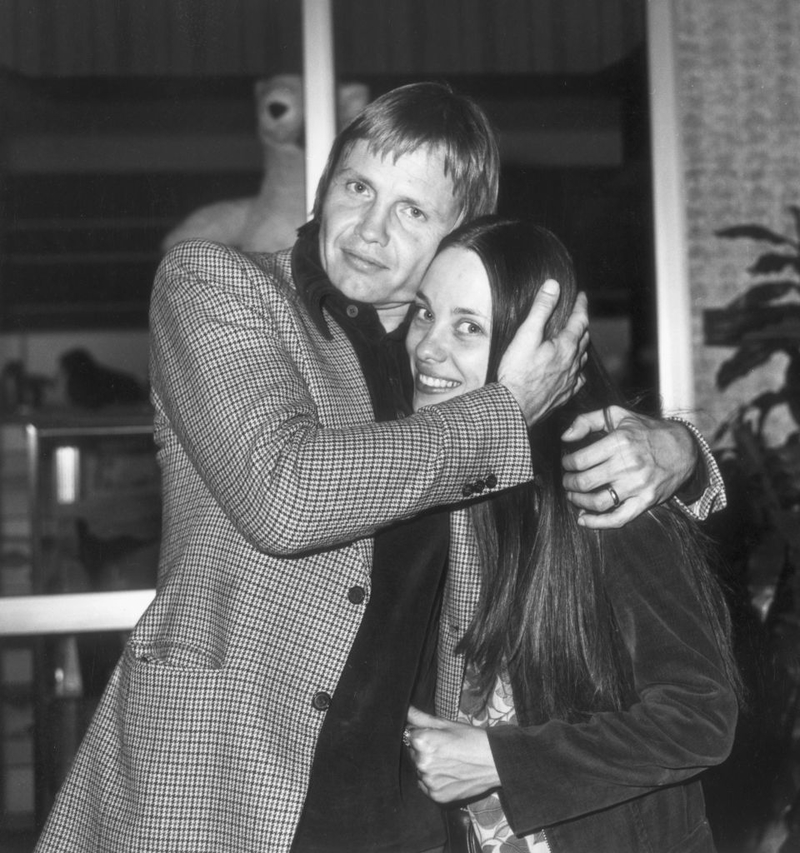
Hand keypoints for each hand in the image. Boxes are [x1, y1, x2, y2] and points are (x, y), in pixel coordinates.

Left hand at [405, 706, 499, 802]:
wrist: (494, 761)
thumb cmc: (470, 738)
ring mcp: (429, 781)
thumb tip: (404, 708)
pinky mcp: (436, 796)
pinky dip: (434, 781)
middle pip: (413, 754)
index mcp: (422, 741)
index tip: (436, 737)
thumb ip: (420, 717)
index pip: (409, 736)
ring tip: (449, 762)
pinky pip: (426, 786)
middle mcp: (422, 763)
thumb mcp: (446, 723)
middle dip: (423, 751)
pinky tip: (449, 774)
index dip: (422, 734)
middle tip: (445, 749)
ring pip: (420, 771)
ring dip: (429, 767)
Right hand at [498, 280, 588, 427]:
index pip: (580, 320)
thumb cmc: (517, 373)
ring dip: (581, 346)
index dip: (581, 306)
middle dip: (582, 324)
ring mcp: (570, 381)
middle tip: (578, 315)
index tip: (582, 296)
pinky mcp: (564, 395)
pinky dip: (578, 370)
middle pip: (584, 339)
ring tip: (576, 339)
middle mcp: (573, 363)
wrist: (514, 408)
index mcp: (565, 346)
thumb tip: (553, 286)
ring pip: (582, 358)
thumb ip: (540, 310)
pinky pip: (578, 380)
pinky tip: (574, 371)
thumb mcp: (526, 335)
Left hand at [561, 407, 697, 528]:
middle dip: (569, 484)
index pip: (579, 460)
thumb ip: (587, 421)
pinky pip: (618, 519)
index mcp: (619, 442)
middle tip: (567, 481)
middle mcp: (628, 465)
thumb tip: (564, 437)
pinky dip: (597, 523)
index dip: (567, 464)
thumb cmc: (647, 431)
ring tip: (573, 496)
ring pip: (597, 502)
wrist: (685, 448)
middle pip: (584, 482)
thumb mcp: (618, 415)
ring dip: (578, 501)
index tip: (567, 464)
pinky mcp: (646, 501)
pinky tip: (583, 520)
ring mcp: (637, 485)